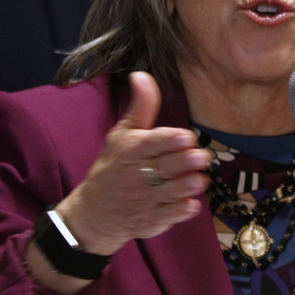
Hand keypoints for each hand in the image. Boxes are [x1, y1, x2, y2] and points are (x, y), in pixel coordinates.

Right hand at [53, 71, 210, 255]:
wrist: (93, 213)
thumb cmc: (113, 167)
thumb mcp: (122, 135)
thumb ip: (140, 107)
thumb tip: (142, 74)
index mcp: (130, 151)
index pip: (154, 142)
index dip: (174, 140)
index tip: (188, 138)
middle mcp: (136, 176)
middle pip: (170, 167)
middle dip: (190, 161)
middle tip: (202, 157)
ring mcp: (144, 201)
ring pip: (176, 191)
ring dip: (193, 183)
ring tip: (199, 178)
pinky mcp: (151, 221)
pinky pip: (175, 214)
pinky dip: (186, 208)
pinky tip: (190, 201)